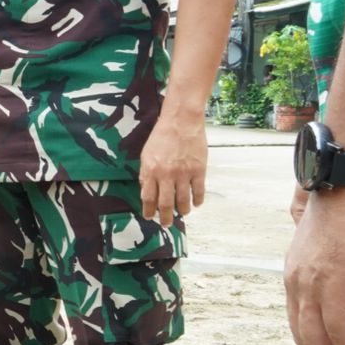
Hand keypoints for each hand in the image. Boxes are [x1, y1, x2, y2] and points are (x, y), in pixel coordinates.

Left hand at [139, 111, 206, 225]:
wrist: (182, 121)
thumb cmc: (162, 136)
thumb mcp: (146, 154)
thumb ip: (146, 173)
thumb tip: (146, 190)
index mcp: (151, 171)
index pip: (148, 197)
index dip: (149, 210)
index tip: (149, 217)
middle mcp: (167, 175)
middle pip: (166, 203)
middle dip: (165, 217)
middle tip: (166, 224)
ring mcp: (184, 173)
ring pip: (183, 200)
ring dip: (182, 210)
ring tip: (182, 213)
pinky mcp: (199, 170)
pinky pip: (198, 191)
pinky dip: (197, 201)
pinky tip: (196, 204)